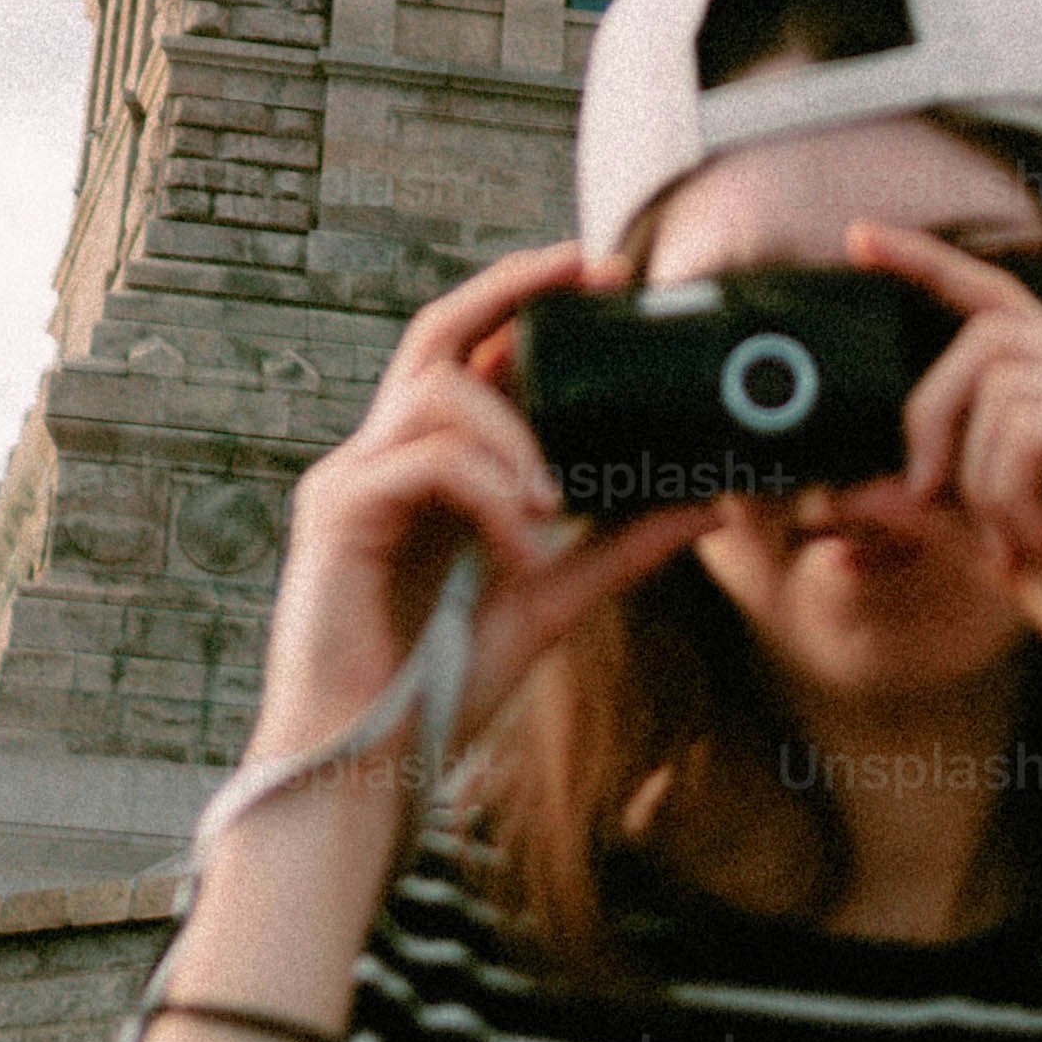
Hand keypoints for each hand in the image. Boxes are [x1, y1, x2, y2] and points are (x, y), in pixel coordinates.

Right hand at [248, 236, 711, 784]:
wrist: (361, 771)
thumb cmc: (431, 691)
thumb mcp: (546, 603)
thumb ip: (616, 549)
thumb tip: (705, 502)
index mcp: (424, 471)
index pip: (472, 355)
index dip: (531, 303)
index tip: (611, 277)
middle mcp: (380, 459)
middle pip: (435, 332)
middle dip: (514, 288)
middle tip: (593, 270)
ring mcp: (350, 482)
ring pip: (436, 391)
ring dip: (513, 433)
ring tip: (552, 501)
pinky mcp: (336, 516)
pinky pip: (422, 462)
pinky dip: (486, 490)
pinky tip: (520, 542)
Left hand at [855, 219, 1041, 735]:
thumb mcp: (1001, 549)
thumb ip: (932, 508)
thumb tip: (837, 489)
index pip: (1001, 303)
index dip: (926, 265)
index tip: (858, 239)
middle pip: (986, 338)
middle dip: (930, 414)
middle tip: (927, 496)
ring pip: (1002, 389)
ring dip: (978, 479)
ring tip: (1013, 544)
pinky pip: (1032, 430)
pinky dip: (1008, 494)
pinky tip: (1037, 543)